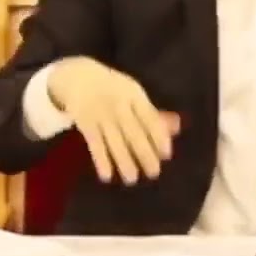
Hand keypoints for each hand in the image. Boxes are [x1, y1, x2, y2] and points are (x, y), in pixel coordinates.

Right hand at [47, 57, 180, 185]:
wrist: (79, 76)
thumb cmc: (114, 89)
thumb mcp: (134, 94)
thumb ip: (152, 113)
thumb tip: (176, 128)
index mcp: (135, 95)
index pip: (150, 117)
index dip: (159, 136)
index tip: (166, 155)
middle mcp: (119, 104)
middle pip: (134, 131)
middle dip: (144, 153)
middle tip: (154, 173)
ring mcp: (101, 113)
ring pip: (115, 140)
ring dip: (124, 160)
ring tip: (132, 179)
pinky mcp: (85, 121)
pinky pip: (95, 143)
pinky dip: (101, 159)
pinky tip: (106, 175)